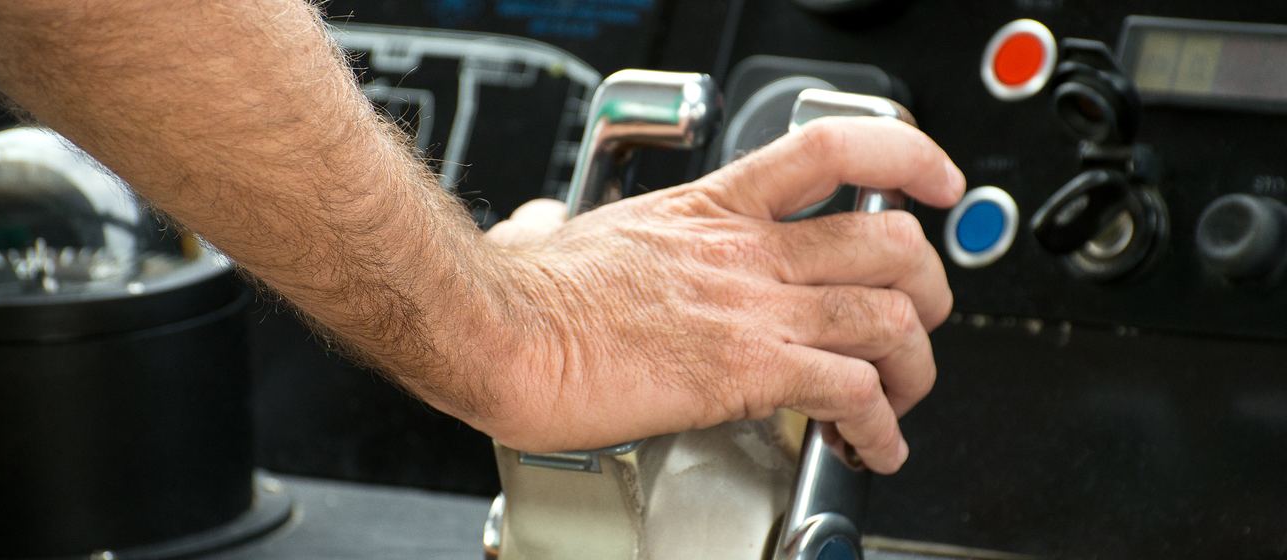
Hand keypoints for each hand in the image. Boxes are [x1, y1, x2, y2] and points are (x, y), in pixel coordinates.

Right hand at [481, 116, 964, 473]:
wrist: (503, 331)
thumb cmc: (529, 292)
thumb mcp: (570, 232)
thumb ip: (577, 227)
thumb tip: (543, 229)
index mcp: (713, 207)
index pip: (834, 149)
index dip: (906, 156)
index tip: (933, 181)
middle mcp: (748, 251)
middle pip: (889, 242)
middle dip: (926, 285)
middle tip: (918, 315)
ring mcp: (755, 308)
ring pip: (890, 319)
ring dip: (915, 366)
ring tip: (901, 397)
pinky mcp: (750, 371)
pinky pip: (853, 394)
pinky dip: (881, 427)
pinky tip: (872, 446)